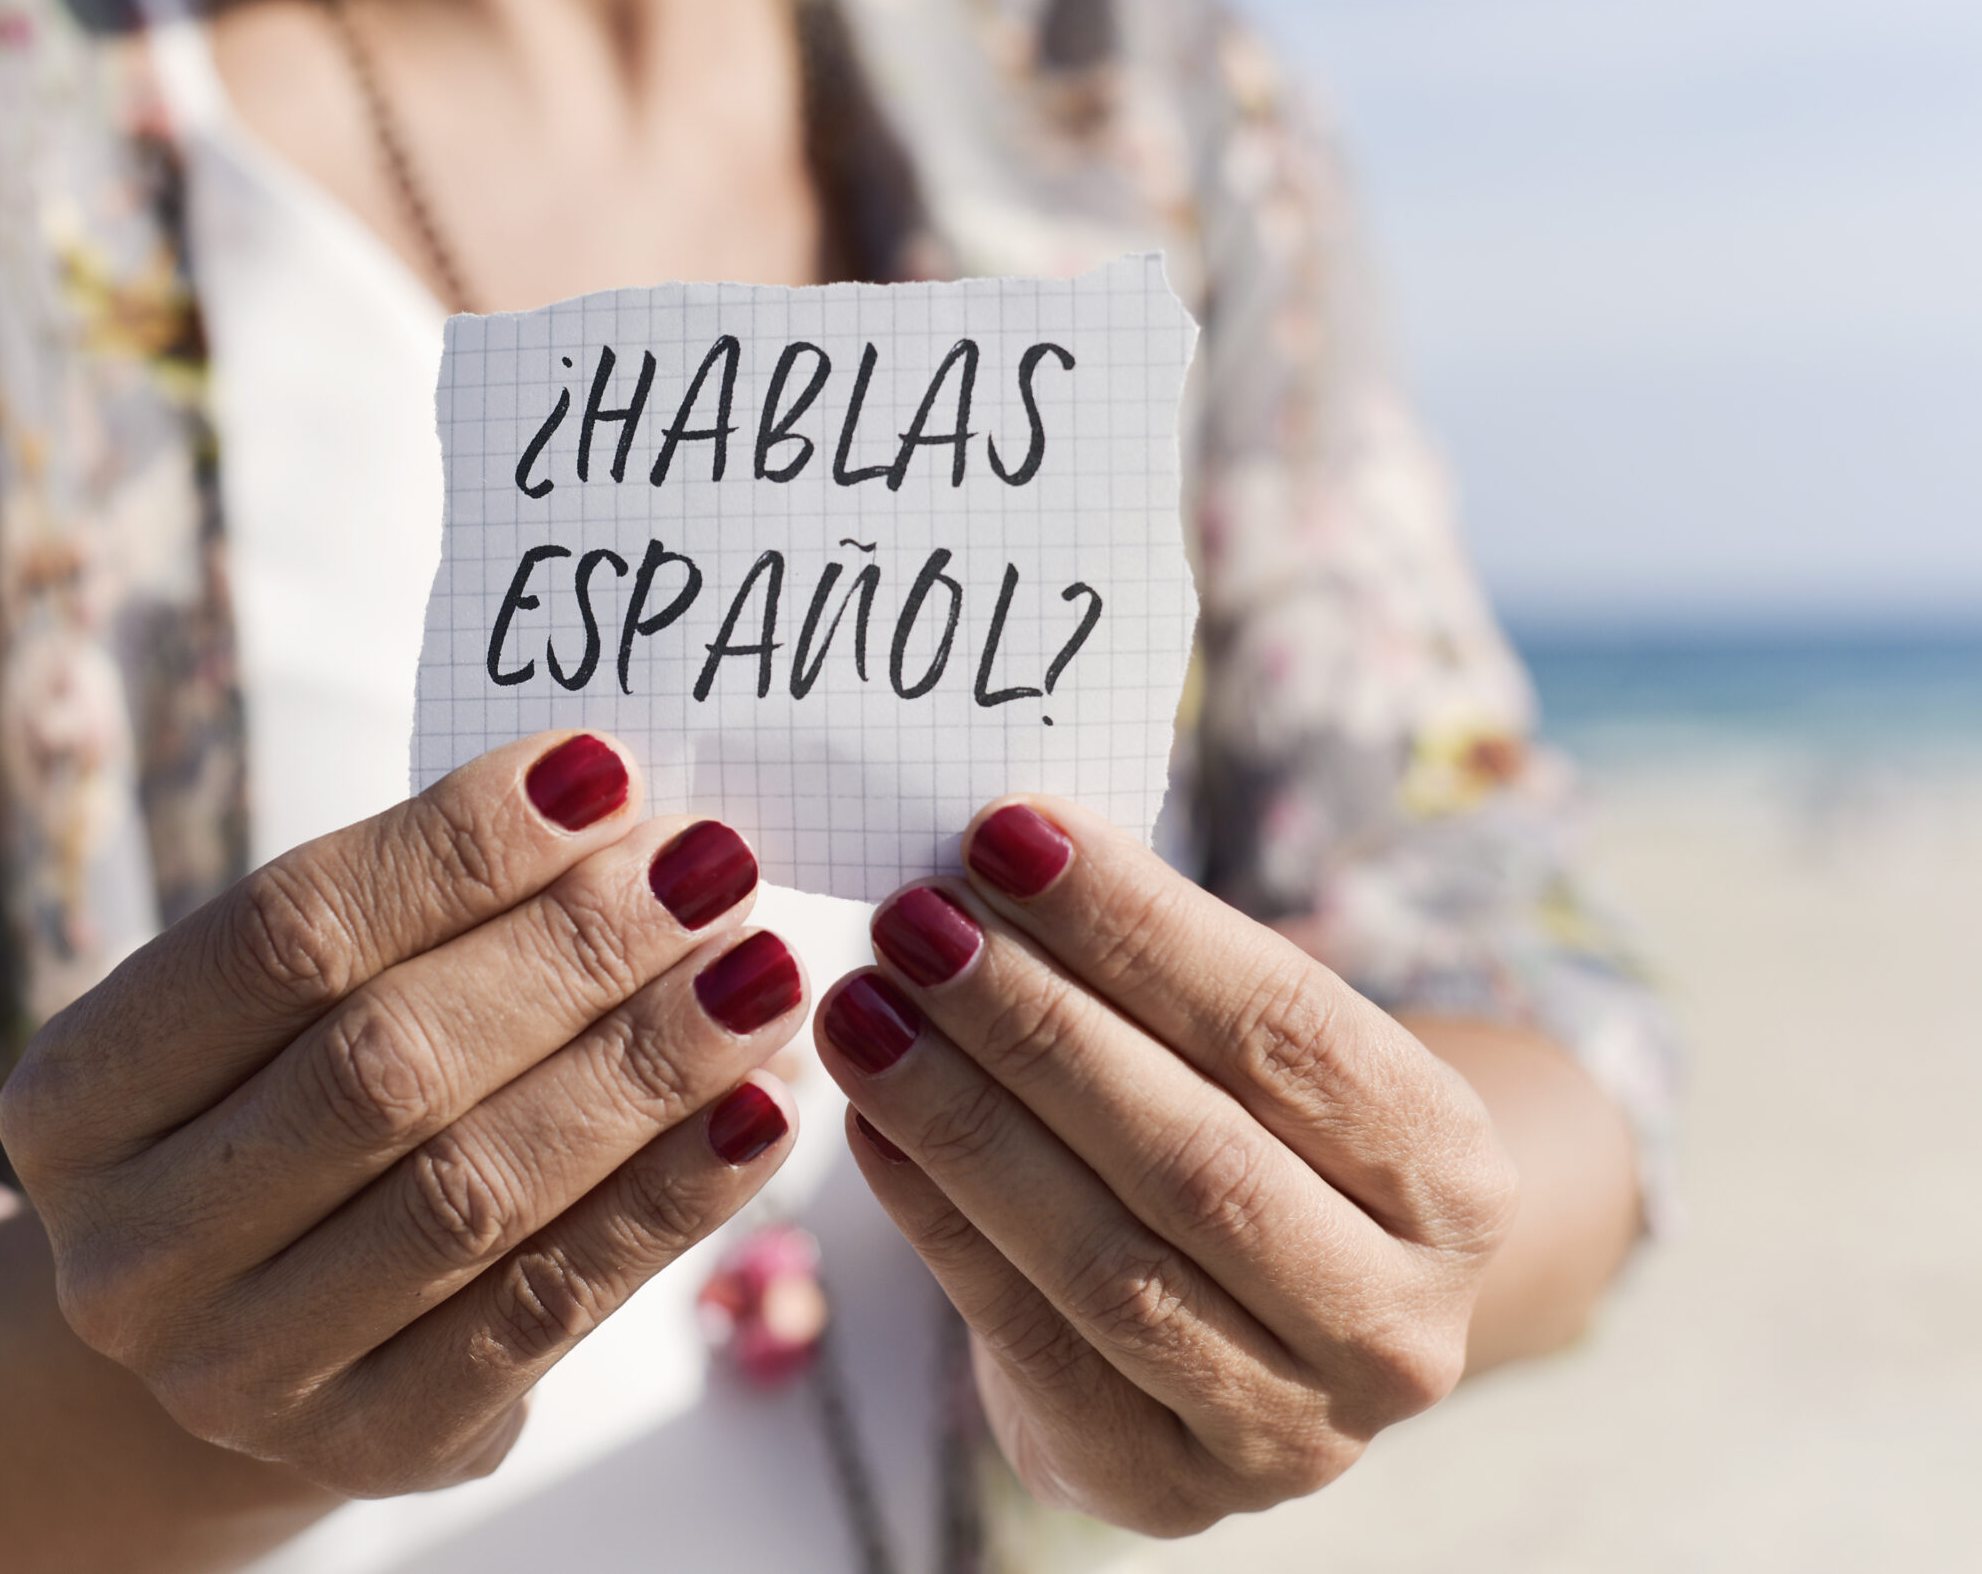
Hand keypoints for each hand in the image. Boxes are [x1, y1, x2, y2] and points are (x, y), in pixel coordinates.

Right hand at [0, 733, 805, 1497]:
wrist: (237, 1328)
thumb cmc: (277, 1106)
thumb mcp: (278, 1012)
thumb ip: (407, 914)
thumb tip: (619, 805)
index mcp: (75, 1095)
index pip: (281, 936)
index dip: (454, 846)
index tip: (603, 773)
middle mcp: (132, 1248)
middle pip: (383, 1064)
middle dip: (571, 950)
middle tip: (710, 866)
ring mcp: (241, 1369)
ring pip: (474, 1189)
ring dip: (641, 1067)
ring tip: (756, 973)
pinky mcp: (373, 1444)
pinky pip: (547, 1306)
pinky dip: (668, 1199)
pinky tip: (758, 1111)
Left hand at [820, 798, 1518, 1534]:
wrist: (1258, 1336)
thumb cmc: (1248, 1141)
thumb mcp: (1253, 1059)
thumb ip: (1159, 970)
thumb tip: (1003, 845)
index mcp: (1456, 1178)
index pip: (1289, 1033)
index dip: (1140, 930)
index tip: (1009, 834)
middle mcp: (1399, 1321)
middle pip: (1195, 1154)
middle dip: (1035, 1023)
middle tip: (914, 918)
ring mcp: (1291, 1426)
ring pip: (1105, 1258)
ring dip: (964, 1118)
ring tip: (865, 1005)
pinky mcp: (1165, 1486)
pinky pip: (1030, 1337)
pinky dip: (937, 1217)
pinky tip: (866, 1121)